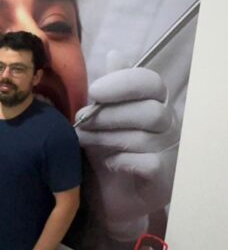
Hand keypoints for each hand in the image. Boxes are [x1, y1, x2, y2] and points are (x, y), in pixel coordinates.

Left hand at [76, 60, 178, 239]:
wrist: (104, 195)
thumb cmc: (103, 149)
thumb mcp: (100, 117)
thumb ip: (109, 89)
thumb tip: (115, 53)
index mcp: (153, 103)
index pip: (151, 83)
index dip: (124, 84)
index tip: (95, 92)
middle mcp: (168, 125)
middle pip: (148, 111)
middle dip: (108, 116)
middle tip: (80, 122)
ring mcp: (170, 151)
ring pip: (144, 137)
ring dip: (107, 137)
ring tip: (84, 141)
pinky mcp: (164, 178)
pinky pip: (147, 162)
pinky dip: (122, 161)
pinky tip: (109, 163)